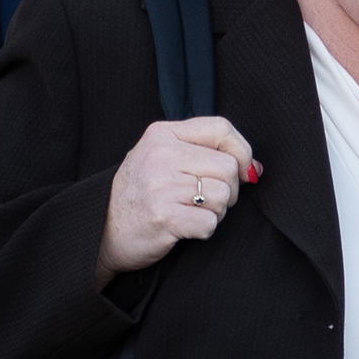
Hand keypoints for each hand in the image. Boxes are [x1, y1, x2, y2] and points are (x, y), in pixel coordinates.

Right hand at [98, 116, 259, 280]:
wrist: (103, 230)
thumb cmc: (141, 194)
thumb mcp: (163, 158)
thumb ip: (206, 154)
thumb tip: (256, 169)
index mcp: (162, 134)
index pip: (221, 128)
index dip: (243, 151)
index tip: (244, 170)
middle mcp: (161, 155)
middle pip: (229, 166)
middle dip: (229, 189)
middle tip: (206, 200)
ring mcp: (161, 186)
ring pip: (223, 196)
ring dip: (215, 211)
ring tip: (191, 212)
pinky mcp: (164, 217)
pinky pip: (210, 223)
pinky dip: (203, 230)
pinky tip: (183, 227)